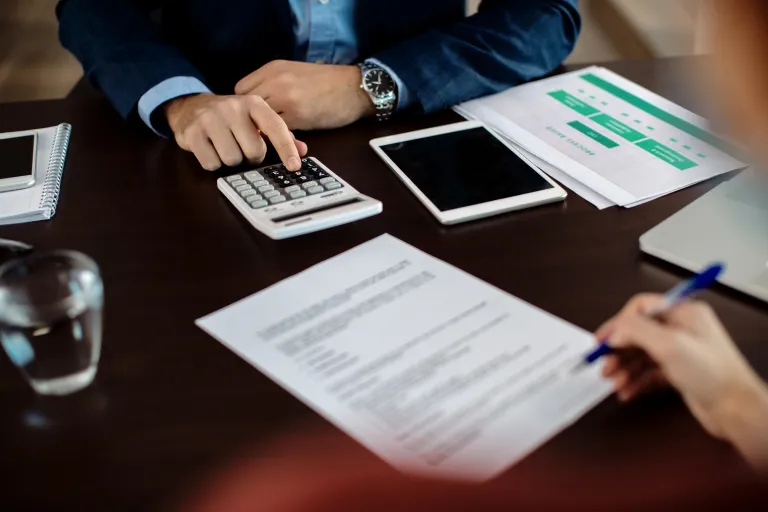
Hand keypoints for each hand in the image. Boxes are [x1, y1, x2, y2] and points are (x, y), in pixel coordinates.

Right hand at [164, 93, 307, 170]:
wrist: (191, 107)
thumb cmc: (231, 119)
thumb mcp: (255, 120)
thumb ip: (279, 135)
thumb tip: (302, 150)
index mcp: (253, 104)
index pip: (275, 127)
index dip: (286, 148)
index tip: (294, 166)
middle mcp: (233, 108)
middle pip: (254, 151)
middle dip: (250, 157)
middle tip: (242, 148)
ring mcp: (211, 119)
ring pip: (232, 160)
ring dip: (230, 161)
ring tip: (224, 146)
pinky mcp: (193, 133)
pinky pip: (212, 164)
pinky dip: (213, 163)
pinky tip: (210, 149)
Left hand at [234, 61, 374, 129]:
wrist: (354, 87)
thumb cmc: (328, 83)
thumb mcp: (295, 73)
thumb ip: (273, 84)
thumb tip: (256, 106)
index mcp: (273, 68)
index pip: (241, 89)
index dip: (245, 106)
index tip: (252, 116)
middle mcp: (275, 80)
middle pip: (246, 107)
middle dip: (250, 120)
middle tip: (259, 131)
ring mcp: (285, 97)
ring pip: (260, 120)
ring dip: (264, 131)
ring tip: (274, 137)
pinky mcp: (298, 115)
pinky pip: (278, 131)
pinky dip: (281, 138)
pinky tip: (290, 139)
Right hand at [596, 294, 767, 438]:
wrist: (737, 411)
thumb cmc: (714, 375)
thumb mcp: (670, 345)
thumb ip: (636, 331)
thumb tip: (614, 331)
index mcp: (683, 313)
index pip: (640, 308)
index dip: (618, 323)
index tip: (602, 340)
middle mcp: (682, 330)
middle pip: (638, 333)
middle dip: (618, 350)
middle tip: (604, 365)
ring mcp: (681, 352)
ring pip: (641, 355)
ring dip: (624, 368)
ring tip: (614, 382)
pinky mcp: (680, 374)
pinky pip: (649, 373)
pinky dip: (635, 381)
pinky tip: (627, 391)